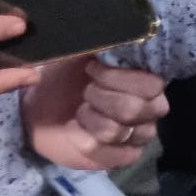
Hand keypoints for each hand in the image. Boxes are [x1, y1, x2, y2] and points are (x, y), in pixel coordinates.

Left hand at [22, 58, 168, 170]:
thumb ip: (106, 46)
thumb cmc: (67, 76)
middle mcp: (152, 110)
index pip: (152, 85)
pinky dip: (83, 141)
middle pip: (133, 110)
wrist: (43, 104)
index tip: (91, 69)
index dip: (117, 78)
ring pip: (116, 132)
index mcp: (150, 81)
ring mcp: (139, 136)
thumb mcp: (83, 52)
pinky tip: (76, 130)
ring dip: (89, 118)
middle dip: (99, 98)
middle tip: (85, 92)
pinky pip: (106, 154)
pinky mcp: (123, 158)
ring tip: (80, 111)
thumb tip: (118, 38)